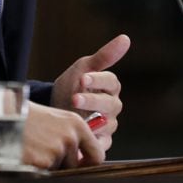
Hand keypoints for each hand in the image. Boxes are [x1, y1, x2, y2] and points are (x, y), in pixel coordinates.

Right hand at [21, 102, 102, 169]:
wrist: (3, 115)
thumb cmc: (27, 117)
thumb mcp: (55, 119)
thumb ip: (71, 135)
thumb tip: (82, 158)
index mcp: (76, 124)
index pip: (97, 154)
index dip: (88, 163)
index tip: (80, 164)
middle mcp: (70, 137)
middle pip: (75, 165)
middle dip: (63, 164)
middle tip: (45, 152)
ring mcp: (57, 150)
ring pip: (59, 169)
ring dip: (47, 164)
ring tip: (33, 147)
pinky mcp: (44, 161)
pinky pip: (45, 173)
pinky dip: (36, 167)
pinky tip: (27, 151)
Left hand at [51, 34, 129, 151]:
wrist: (56, 108)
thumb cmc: (72, 84)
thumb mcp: (83, 67)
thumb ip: (104, 56)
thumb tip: (126, 38)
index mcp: (111, 87)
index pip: (110, 81)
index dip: (98, 80)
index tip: (82, 78)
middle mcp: (113, 106)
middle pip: (109, 104)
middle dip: (92, 101)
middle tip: (74, 98)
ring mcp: (108, 125)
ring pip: (106, 125)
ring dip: (91, 123)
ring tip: (75, 120)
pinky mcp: (102, 142)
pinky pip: (101, 144)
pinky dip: (91, 142)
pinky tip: (80, 140)